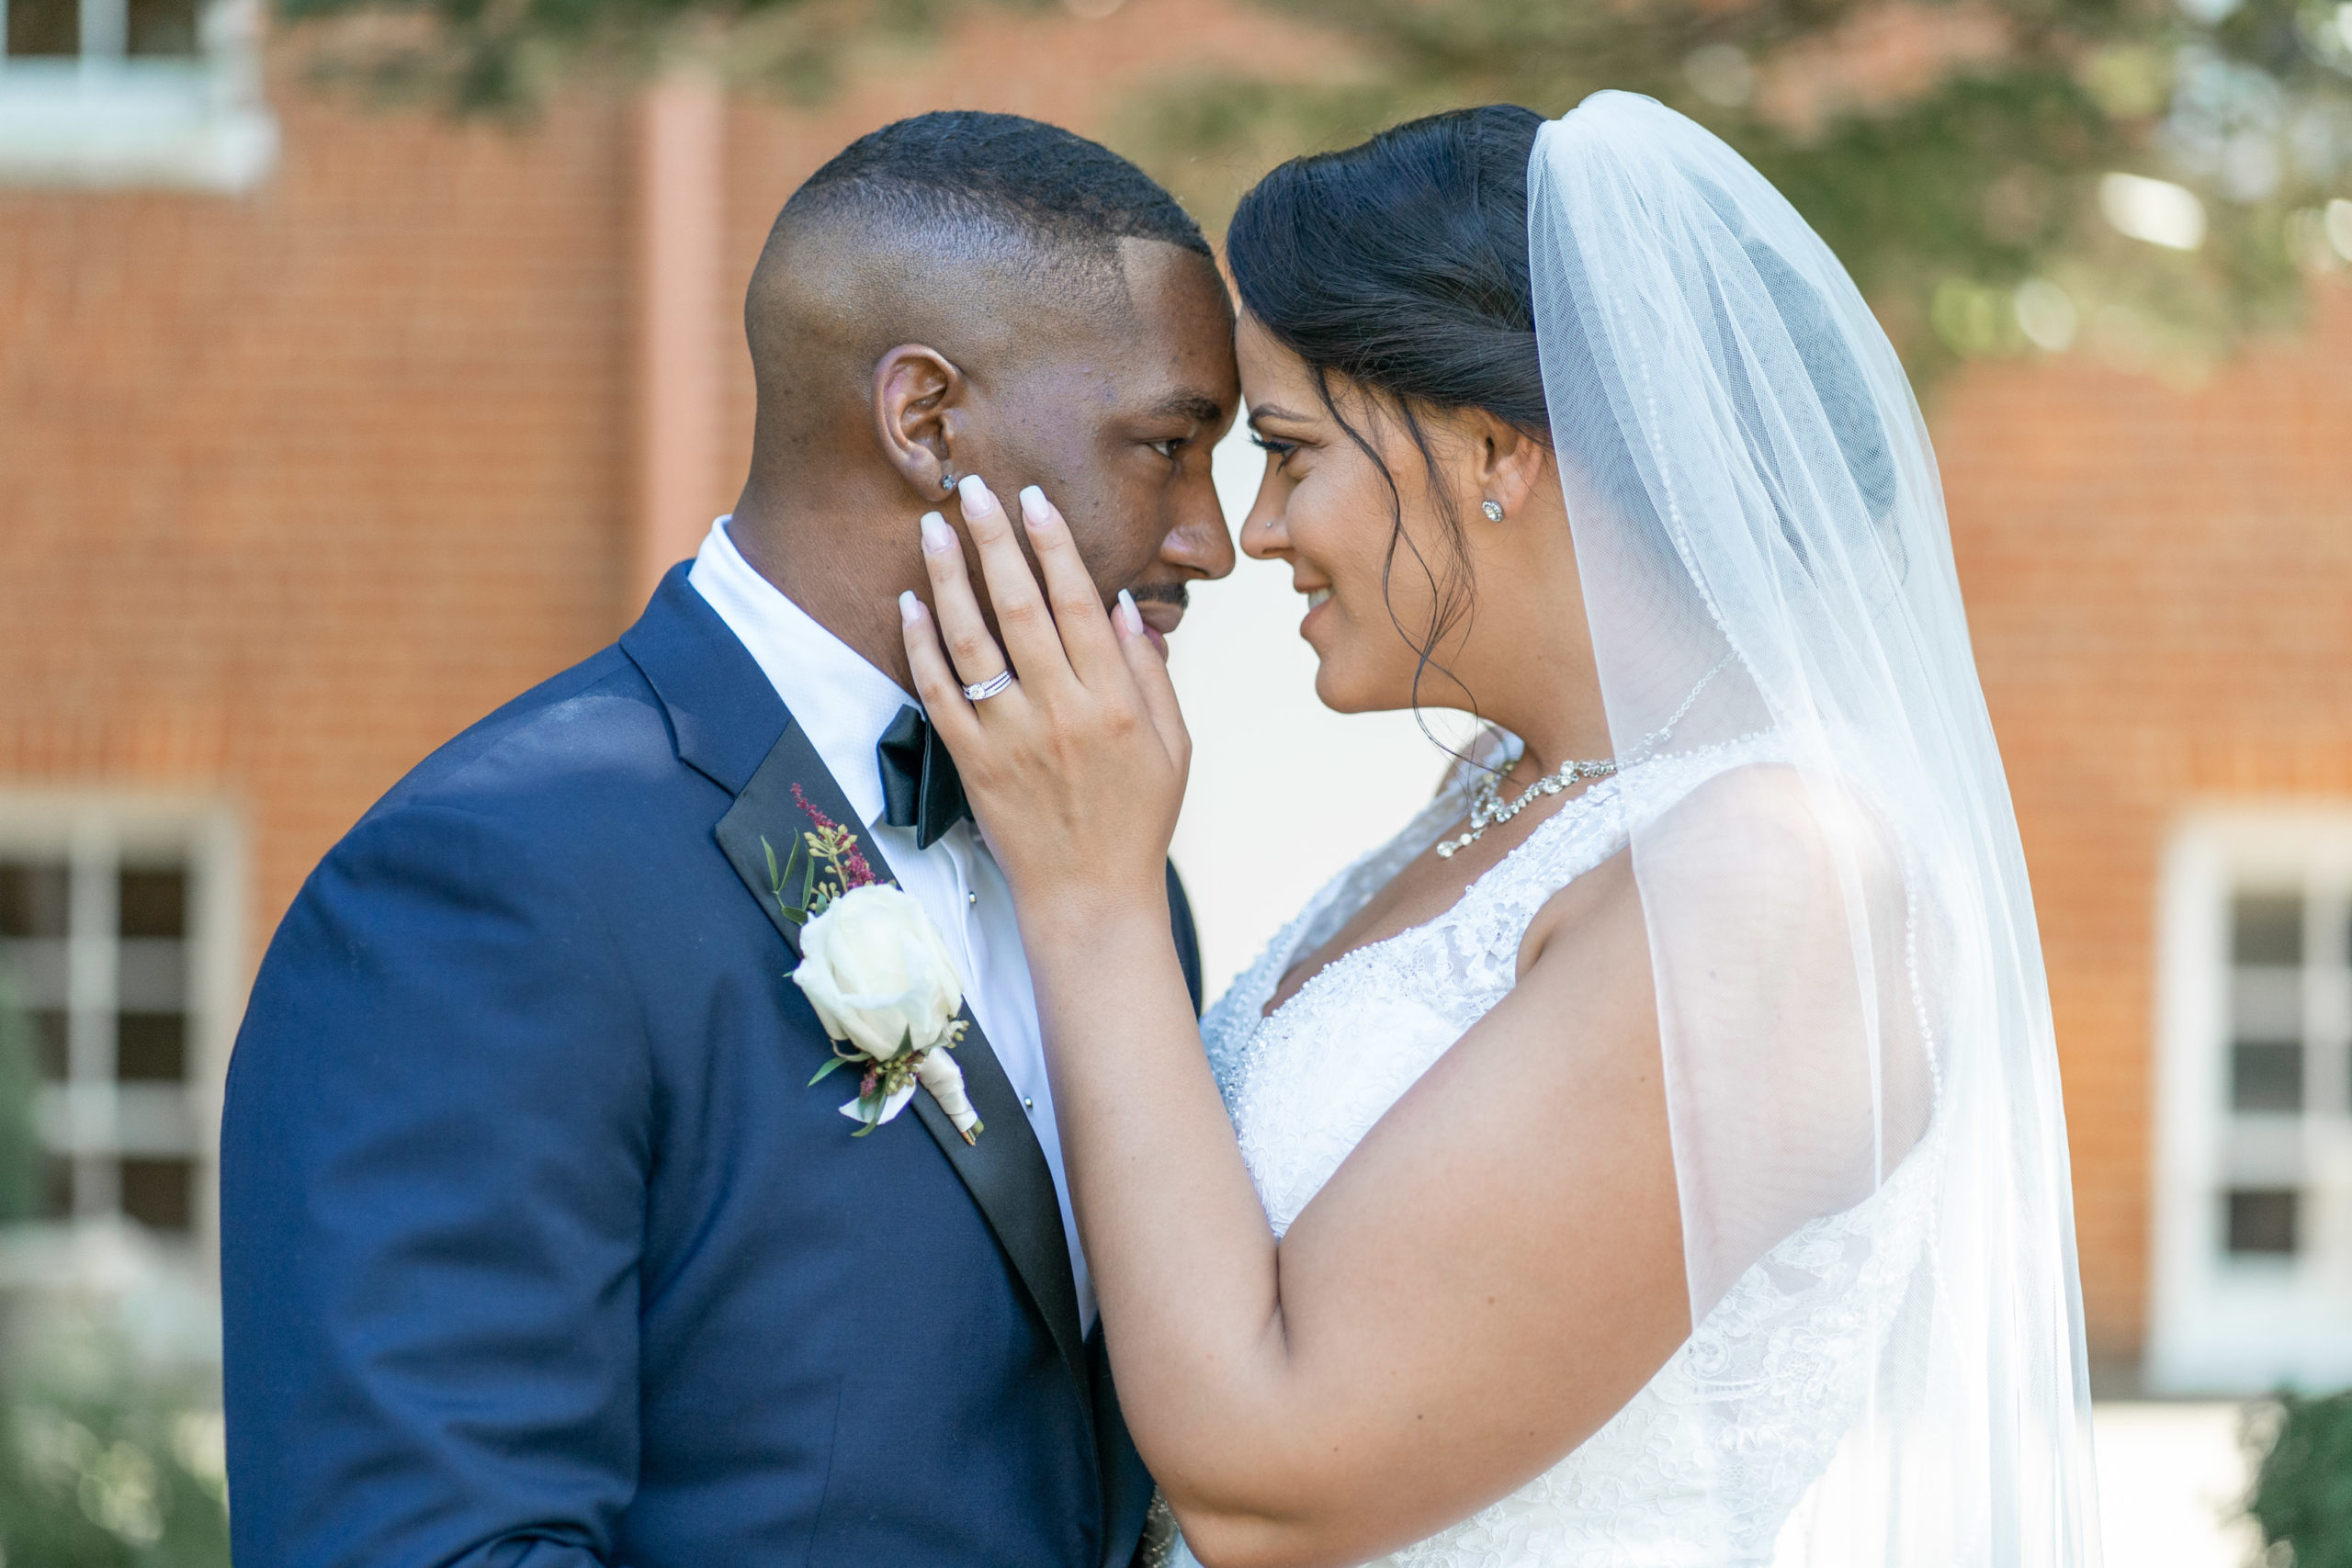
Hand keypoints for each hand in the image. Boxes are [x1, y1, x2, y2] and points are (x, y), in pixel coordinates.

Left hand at [899, 475, 1189, 924]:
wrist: (1090, 898)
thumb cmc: (1138, 820)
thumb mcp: (1174, 746)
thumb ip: (1152, 674)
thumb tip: (1124, 607)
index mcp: (1116, 701)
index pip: (1078, 603)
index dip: (1054, 544)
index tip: (1033, 498)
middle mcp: (1061, 712)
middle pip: (1020, 606)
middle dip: (996, 540)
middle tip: (973, 489)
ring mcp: (1011, 738)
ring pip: (972, 641)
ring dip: (949, 579)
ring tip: (934, 530)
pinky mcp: (973, 764)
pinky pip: (939, 694)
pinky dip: (921, 646)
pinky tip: (910, 603)